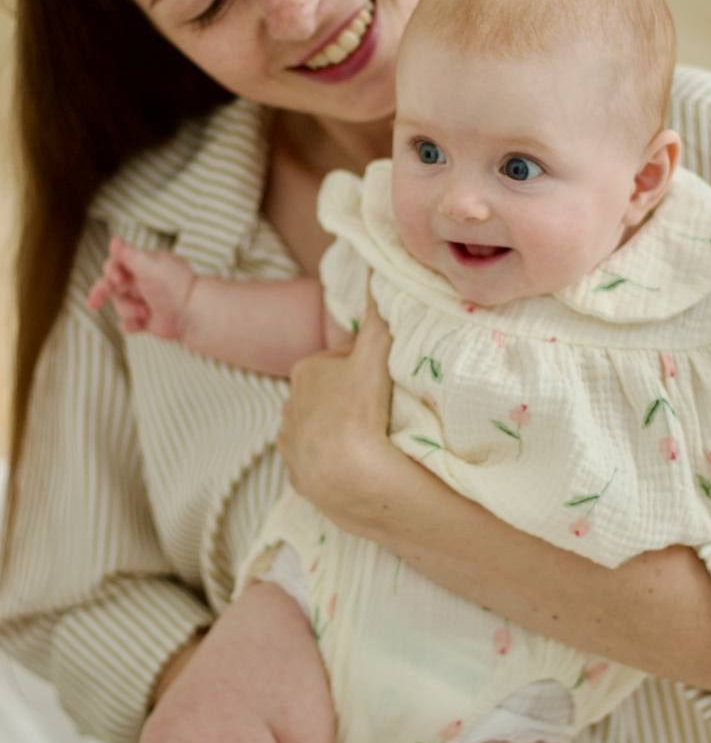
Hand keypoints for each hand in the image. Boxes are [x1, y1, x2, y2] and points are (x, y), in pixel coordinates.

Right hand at [87, 235, 194, 338]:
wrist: (193, 314)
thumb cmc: (173, 285)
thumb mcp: (149, 265)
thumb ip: (129, 254)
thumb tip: (114, 239)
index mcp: (143, 265)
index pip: (116, 264)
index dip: (111, 271)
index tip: (117, 278)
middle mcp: (141, 282)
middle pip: (110, 285)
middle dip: (101, 293)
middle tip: (93, 302)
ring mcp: (143, 301)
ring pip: (118, 305)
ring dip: (128, 310)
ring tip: (145, 312)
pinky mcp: (145, 320)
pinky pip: (126, 324)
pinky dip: (131, 325)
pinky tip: (142, 324)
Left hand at [278, 293, 392, 530]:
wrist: (348, 476)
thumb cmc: (359, 409)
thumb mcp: (373, 353)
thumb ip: (377, 312)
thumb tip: (377, 264)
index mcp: (305, 371)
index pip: (341, 362)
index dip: (366, 368)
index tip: (387, 381)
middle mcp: (290, 405)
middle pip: (330, 394)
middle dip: (351, 397)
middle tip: (383, 409)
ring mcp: (291, 444)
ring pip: (321, 427)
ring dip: (342, 430)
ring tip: (373, 439)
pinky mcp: (297, 478)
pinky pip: (316, 462)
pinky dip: (333, 460)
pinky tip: (355, 462)